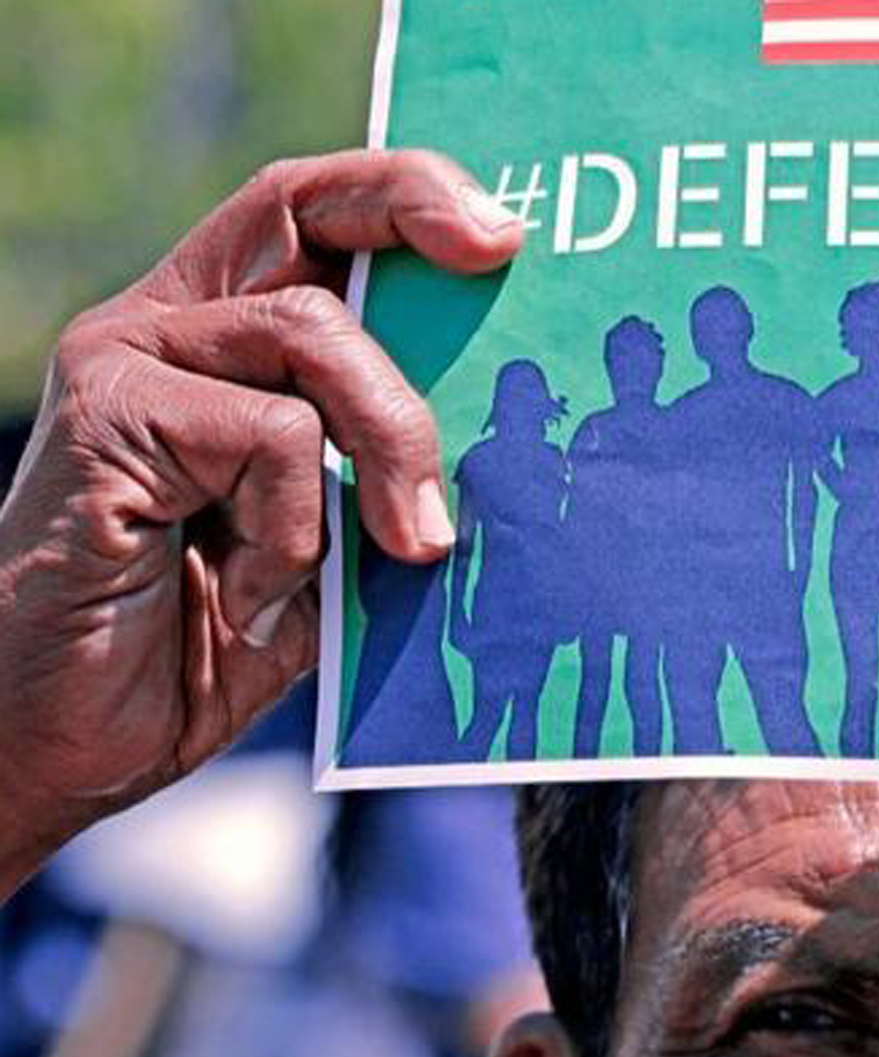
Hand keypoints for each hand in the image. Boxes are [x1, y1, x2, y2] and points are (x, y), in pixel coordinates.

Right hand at [0, 150, 522, 899]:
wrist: (67, 745)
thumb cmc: (205, 641)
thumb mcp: (334, 545)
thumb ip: (390, 475)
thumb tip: (517, 435)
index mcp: (226, 340)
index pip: (316, 217)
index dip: (409, 196)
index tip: (504, 232)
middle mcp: (169, 325)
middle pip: (303, 208)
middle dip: (416, 209)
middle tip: (501, 252)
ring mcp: (127, 361)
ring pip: (314, 336)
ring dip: (389, 448)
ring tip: (405, 549)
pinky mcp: (106, 417)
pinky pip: (271, 435)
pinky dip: (294, 528)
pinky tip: (253, 594)